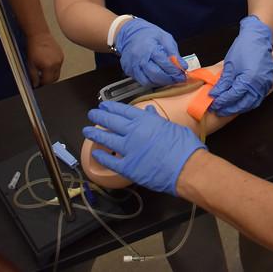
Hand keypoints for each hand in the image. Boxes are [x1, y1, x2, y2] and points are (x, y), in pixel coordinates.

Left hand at [26, 33, 63, 86]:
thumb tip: (35, 85)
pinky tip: (47, 62)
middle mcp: (57, 63)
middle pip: (55, 78)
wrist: (39, 35)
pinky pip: (59, 65)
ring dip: (51, 73)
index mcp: (49, 66)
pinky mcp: (62, 55)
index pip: (48, 81)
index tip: (38, 83)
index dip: (42, 84)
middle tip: (40, 78)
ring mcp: (60, 59)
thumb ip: (33, 76)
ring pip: (57, 72)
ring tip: (43, 68)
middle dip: (48, 80)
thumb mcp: (30, 64)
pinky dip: (54, 67)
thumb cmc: (33, 48)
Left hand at [83, 101, 204, 195]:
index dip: (112, 107)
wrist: (186, 168)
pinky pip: (110, 160)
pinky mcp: (127, 167)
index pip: (124, 110)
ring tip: (86, 130)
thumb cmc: (184, 146)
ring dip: (95, 133)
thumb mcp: (171, 126)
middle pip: (112, 121)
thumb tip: (148, 110)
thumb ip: (157, 119)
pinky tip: (95, 153)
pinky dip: (101, 156)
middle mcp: (134, 132)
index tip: (104, 105)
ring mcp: (128, 149)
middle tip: (91, 114)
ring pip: (106, 139)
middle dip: (100, 116)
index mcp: (145, 120)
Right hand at [114, 17, 186, 86]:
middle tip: (177, 79)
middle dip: (169, 79)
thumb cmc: (149, 35)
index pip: (164, 63)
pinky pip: (141, 81)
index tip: (182, 75)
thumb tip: (183, 65)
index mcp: (149, 48)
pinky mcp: (128, 71)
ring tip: (169, 79)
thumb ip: (174, 52)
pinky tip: (158, 78)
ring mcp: (132, 66)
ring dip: (160, 83)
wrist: (130, 34)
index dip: (174, 71)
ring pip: (148, 81)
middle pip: (155, 74)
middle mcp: (139, 58)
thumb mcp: (165, 38)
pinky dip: (151, 82)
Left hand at [209, 15, 272, 115]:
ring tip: (227, 108)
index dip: (222, 101)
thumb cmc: (244, 48)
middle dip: (229, 108)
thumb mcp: (230, 65)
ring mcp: (266, 84)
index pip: (233, 96)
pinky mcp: (268, 82)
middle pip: (243, 103)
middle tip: (218, 109)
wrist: (258, 37)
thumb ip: (224, 82)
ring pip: (252, 103)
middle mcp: (259, 85)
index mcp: (249, 79)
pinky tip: (239, 102)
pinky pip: (258, 98)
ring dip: (239, 108)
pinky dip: (248, 102)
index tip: (213, 103)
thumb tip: (215, 94)